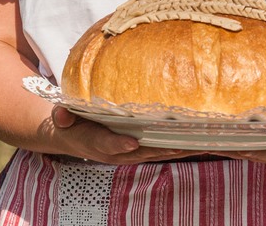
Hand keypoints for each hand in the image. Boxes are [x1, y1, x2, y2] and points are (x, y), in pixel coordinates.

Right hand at [50, 107, 188, 163]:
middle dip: (167, 148)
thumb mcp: (62, 119)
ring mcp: (131, 152)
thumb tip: (61, 114)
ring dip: (181, 148)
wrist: (72, 136)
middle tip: (188, 142)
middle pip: (145, 151)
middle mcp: (119, 152)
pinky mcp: (140, 148)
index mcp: (98, 143)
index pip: (109, 145)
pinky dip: (179, 145)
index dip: (119, 144)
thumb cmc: (70, 124)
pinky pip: (162, 148)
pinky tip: (198, 139)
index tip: (132, 141)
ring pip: (158, 151)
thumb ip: (63, 116)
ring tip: (204, 142)